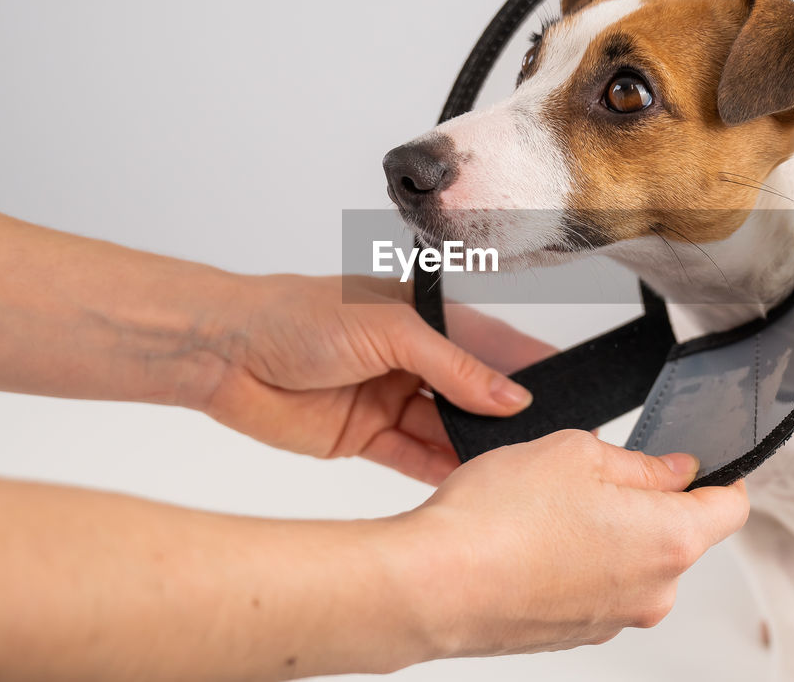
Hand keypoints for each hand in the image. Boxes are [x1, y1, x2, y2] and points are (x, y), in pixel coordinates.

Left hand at [197, 275, 553, 484]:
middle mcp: (411, 358)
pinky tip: (470, 479)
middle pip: (473, 392)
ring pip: (447, 428)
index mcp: (423, 316)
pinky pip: (414, 455)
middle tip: (549, 439)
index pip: (491, 343)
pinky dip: (440, 468)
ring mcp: (390, 398)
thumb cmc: (296, 315)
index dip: (527, 366)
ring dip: (476, 445)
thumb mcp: (389, 329)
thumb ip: (453, 366)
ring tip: (515, 464)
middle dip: (507, 415)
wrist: (224, 352)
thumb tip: (510, 395)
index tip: (570, 387)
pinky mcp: (365, 436)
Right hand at [394, 429, 750, 656]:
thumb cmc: (499, 520)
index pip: (731, 506)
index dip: (720, 475)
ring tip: (549, 506)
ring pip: (632, 559)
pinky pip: (596, 584)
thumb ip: (639, 462)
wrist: (433, 586)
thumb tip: (672, 469)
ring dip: (607, 530)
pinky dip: (577, 560)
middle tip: (592, 472)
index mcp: (671, 540)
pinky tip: (533, 538)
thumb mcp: (577, 452)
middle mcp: (654, 591)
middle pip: (679, 534)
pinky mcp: (577, 632)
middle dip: (646, 499)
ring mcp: (615, 618)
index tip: (697, 460)